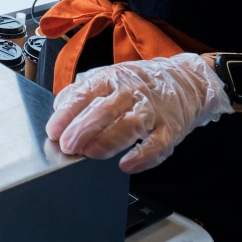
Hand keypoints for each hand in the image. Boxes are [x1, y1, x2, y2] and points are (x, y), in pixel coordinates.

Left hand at [45, 53, 232, 173]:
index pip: (86, 94)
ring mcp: (152, 111)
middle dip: (84, 129)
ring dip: (109, 141)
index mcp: (112, 79)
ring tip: (91, 153)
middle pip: (105, 109)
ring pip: (130, 125)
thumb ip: (82, 92)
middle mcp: (131, 92)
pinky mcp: (170, 129)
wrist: (187, 81)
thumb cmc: (141, 83)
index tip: (54, 130)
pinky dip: (143, 156)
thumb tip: (59, 108)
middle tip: (68, 146)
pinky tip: (127, 165)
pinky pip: (157, 144)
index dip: (68, 113)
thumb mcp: (110, 77)